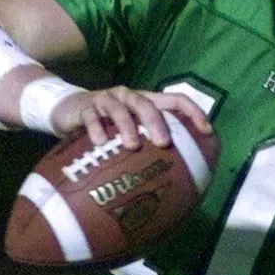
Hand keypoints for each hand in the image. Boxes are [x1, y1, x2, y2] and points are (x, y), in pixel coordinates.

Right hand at [50, 86, 211, 149]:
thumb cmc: (108, 127)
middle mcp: (129, 97)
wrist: (68, 110)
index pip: (176, 99)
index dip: (193, 111)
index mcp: (147, 101)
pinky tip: (100, 144)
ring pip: (120, 108)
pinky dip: (97, 129)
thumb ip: (149, 144)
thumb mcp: (130, 131)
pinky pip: (92, 117)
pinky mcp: (86, 108)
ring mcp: (107, 100)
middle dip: (157, 123)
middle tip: (164, 144)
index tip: (207, 130)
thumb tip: (176, 178)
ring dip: (128, 127)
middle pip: (147, 104)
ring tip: (132, 146)